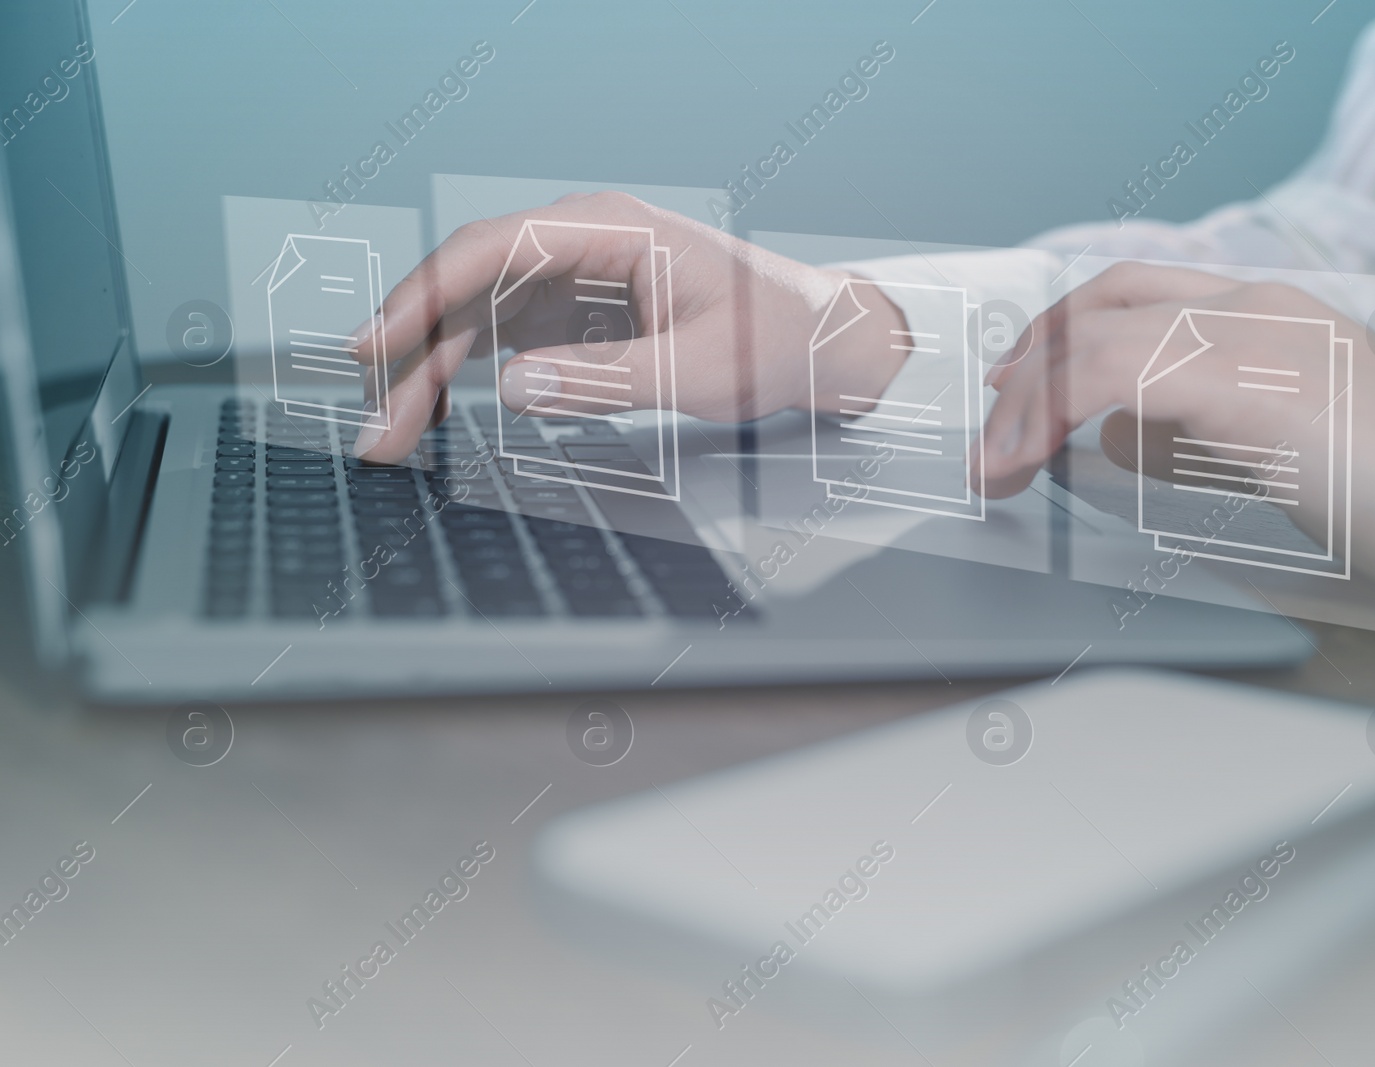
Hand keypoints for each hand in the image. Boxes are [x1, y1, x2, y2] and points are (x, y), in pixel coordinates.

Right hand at [349, 191, 908, 461]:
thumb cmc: (776, 339)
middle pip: (471, 288)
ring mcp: (577, 275)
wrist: (823, 343)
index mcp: (610, 229)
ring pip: (478, 315)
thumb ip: (606, 380)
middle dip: (415, 356)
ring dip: (432, 371)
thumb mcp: (699, 370)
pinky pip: (504, 333)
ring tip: (396, 434)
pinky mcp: (580, 309)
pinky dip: (467, 372)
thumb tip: (515, 388)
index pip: (492, 250)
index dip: (423, 296)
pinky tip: (438, 408)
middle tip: (379, 430)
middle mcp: (583, 241)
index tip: (376, 346)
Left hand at [979, 262, 1374, 609]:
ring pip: (1094, 336)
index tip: (1010, 389)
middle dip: (1026, 367)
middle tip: (989, 436)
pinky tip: (1031, 459)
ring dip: (1025, 404)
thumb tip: (1100, 442)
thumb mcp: (1272, 449)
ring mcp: (1255, 334)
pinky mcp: (1253, 383)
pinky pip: (1116, 375)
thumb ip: (1188, 436)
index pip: (1129, 292)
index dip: (1054, 333)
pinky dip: (1052, 416)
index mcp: (1263, 312)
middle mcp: (1253, 305)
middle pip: (1099, 302)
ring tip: (995, 465)